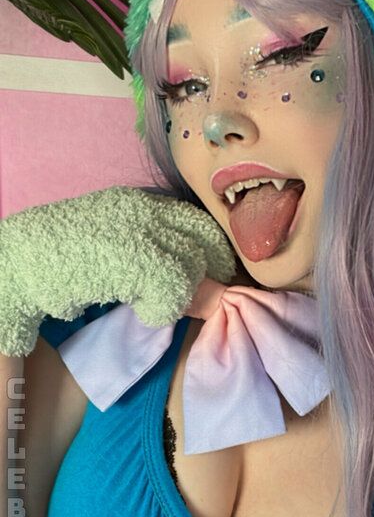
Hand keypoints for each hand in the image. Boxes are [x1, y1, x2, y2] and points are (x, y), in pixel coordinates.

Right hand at [0, 187, 235, 355]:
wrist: (19, 263)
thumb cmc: (66, 263)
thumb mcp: (118, 254)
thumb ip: (160, 261)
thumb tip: (211, 292)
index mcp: (140, 204)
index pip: (200, 223)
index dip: (211, 255)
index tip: (210, 281)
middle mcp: (144, 209)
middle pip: (204, 243)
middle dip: (202, 276)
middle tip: (184, 302)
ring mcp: (138, 229)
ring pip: (192, 265)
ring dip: (179, 295)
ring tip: (150, 306)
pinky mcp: (132, 255)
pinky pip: (175, 285)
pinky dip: (164, 307)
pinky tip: (143, 312)